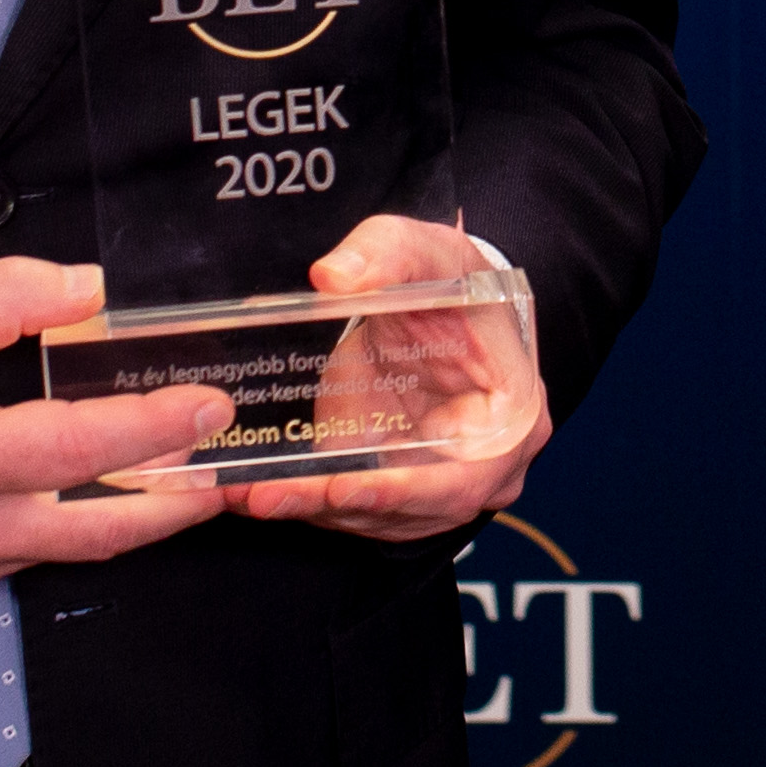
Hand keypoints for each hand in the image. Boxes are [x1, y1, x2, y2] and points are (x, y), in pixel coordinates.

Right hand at [0, 257, 227, 587]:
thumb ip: (6, 297)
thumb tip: (92, 293)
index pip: (76, 451)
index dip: (152, 427)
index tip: (208, 402)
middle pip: (98, 529)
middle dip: (176, 500)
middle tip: (231, 462)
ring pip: (74, 549)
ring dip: (141, 516)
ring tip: (196, 475)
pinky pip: (38, 552)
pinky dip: (85, 523)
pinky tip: (118, 488)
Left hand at [223, 213, 553, 543]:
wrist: (438, 306)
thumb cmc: (447, 282)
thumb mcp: (420, 249)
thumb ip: (384, 254)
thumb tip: (332, 276)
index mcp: (514, 412)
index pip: (468, 472)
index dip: (406, 489)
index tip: (343, 486)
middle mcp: (488, 464)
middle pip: (415, 507)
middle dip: (338, 504)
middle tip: (269, 496)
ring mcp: (444, 482)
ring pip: (379, 517)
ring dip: (313, 508)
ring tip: (250, 494)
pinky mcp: (401, 484)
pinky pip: (357, 509)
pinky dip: (309, 503)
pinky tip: (257, 491)